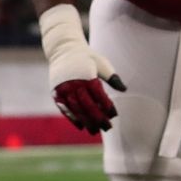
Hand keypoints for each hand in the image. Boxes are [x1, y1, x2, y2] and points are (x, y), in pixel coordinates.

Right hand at [38, 5, 125, 134]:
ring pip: (76, 109)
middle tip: (107, 128)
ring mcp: (64, 89)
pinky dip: (73, 118)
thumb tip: (124, 89)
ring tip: (95, 131)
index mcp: (87, 76)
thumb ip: (112, 77)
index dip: (107, 106)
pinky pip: (65, 109)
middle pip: (87, 105)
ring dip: (86, 122)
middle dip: (98, 118)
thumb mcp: (102, 63)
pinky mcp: (56, 93)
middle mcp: (74, 84)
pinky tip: (81, 126)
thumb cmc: (87, 57)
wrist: (64, 49)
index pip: (99, 96)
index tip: (114, 115)